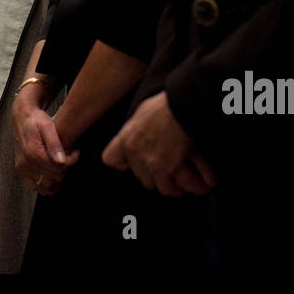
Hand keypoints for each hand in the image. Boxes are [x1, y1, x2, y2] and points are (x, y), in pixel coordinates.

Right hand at [13, 83, 77, 194]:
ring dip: (57, 180)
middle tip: (69, 157)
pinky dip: (46, 185)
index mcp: (33, 153)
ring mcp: (22, 170)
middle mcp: (25, 164)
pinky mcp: (22, 172)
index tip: (75, 153)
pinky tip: (53, 174)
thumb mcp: (48, 126)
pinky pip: (36, 187)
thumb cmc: (36, 121)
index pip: (59, 168)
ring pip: (46, 187)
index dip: (71, 162)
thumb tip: (61, 161)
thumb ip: (55, 144)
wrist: (23, 118)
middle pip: (54, 178)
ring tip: (62, 166)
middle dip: (65, 169)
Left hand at [102, 91, 216, 196]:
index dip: (123, 162)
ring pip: (151, 183)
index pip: (110, 159)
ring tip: (174, 178)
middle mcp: (133, 150)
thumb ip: (137, 128)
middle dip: (149, 172)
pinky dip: (175, 188)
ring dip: (163, 182)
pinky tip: (183, 185)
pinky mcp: (163, 169)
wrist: (182, 105)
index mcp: (126, 136)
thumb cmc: (167, 104)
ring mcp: (147, 161)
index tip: (134, 160)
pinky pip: (167, 189)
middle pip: (137, 173)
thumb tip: (140, 133)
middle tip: (164, 167)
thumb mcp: (143, 112)